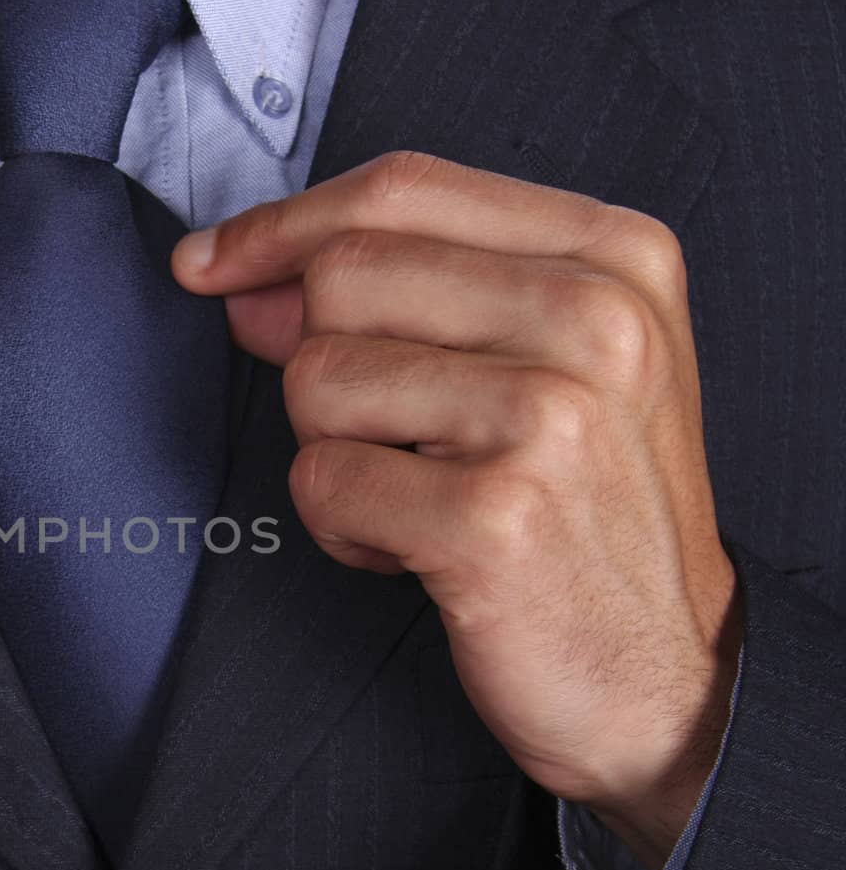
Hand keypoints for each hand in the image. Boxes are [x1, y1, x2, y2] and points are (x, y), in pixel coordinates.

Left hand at [174, 152, 740, 869]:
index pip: (401, 190)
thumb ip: (402, 297)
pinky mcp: (495, 516)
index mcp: (615, 256)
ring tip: (423, 498)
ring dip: (336, 454)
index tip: (206, 265)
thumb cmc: (585, 513)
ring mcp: (551, 416)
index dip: (281, 224)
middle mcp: (597, 318)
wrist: (664, 680)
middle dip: (322, 363)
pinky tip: (416, 552)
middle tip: (393, 437)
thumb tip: (239, 279)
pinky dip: (343, 528)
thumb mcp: (534, 368)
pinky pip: (323, 480)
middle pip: (344, 276)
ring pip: (317, 380)